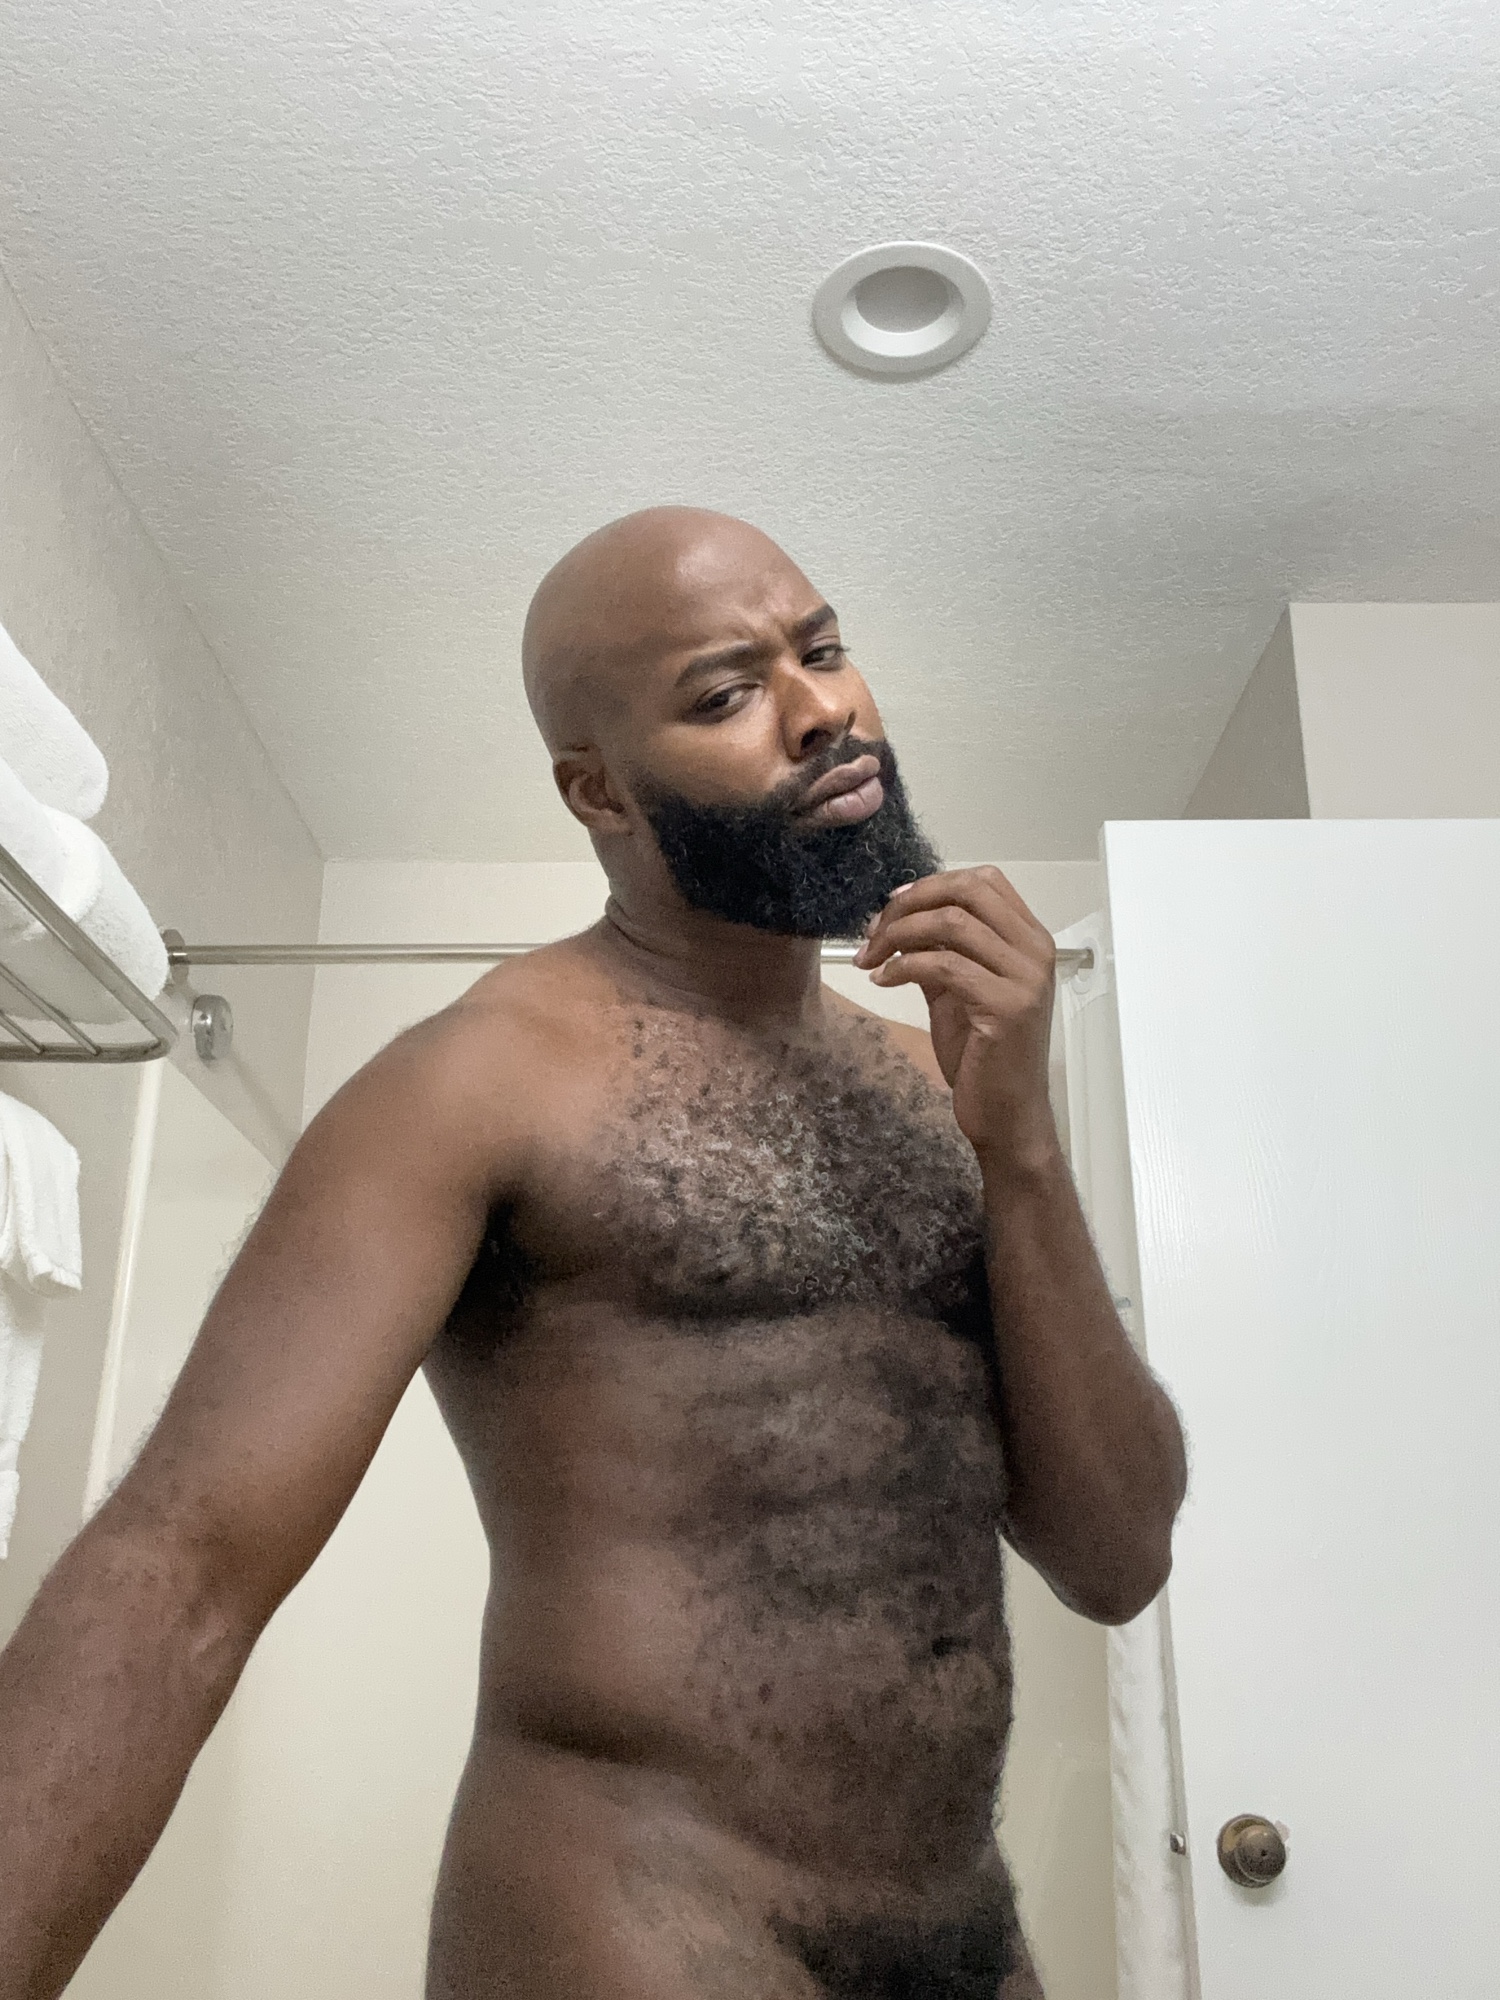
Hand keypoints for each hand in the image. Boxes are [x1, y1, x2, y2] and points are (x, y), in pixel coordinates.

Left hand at [853, 867, 1059, 1172]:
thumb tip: (901, 921)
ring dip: (898, 934)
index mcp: (1030, 941)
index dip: (932, 884)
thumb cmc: (985, 1057)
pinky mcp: (1006, 1007)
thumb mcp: (958, 992)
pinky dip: (903, 966)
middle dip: (911, 903)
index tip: (892, 905)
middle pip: (968, 891)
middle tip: (874, 930)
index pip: (983, 881)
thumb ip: (940, 952)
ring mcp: (1026, 978)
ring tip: (871, 958)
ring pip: (952, 923)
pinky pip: (943, 965)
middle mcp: (1035, 951)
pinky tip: (883, 981)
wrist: (1008, 1116)